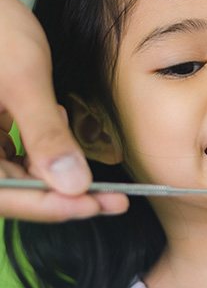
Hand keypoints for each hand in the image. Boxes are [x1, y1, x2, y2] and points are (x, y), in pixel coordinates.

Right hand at [0, 0, 127, 220]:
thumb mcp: (24, 81)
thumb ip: (46, 135)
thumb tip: (75, 186)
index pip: (4, 196)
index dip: (51, 206)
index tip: (96, 204)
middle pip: (15, 193)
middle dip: (66, 196)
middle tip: (114, 200)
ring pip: (23, 179)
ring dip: (63, 177)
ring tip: (98, 173)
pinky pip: (22, 159)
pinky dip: (50, 153)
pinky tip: (62, 126)